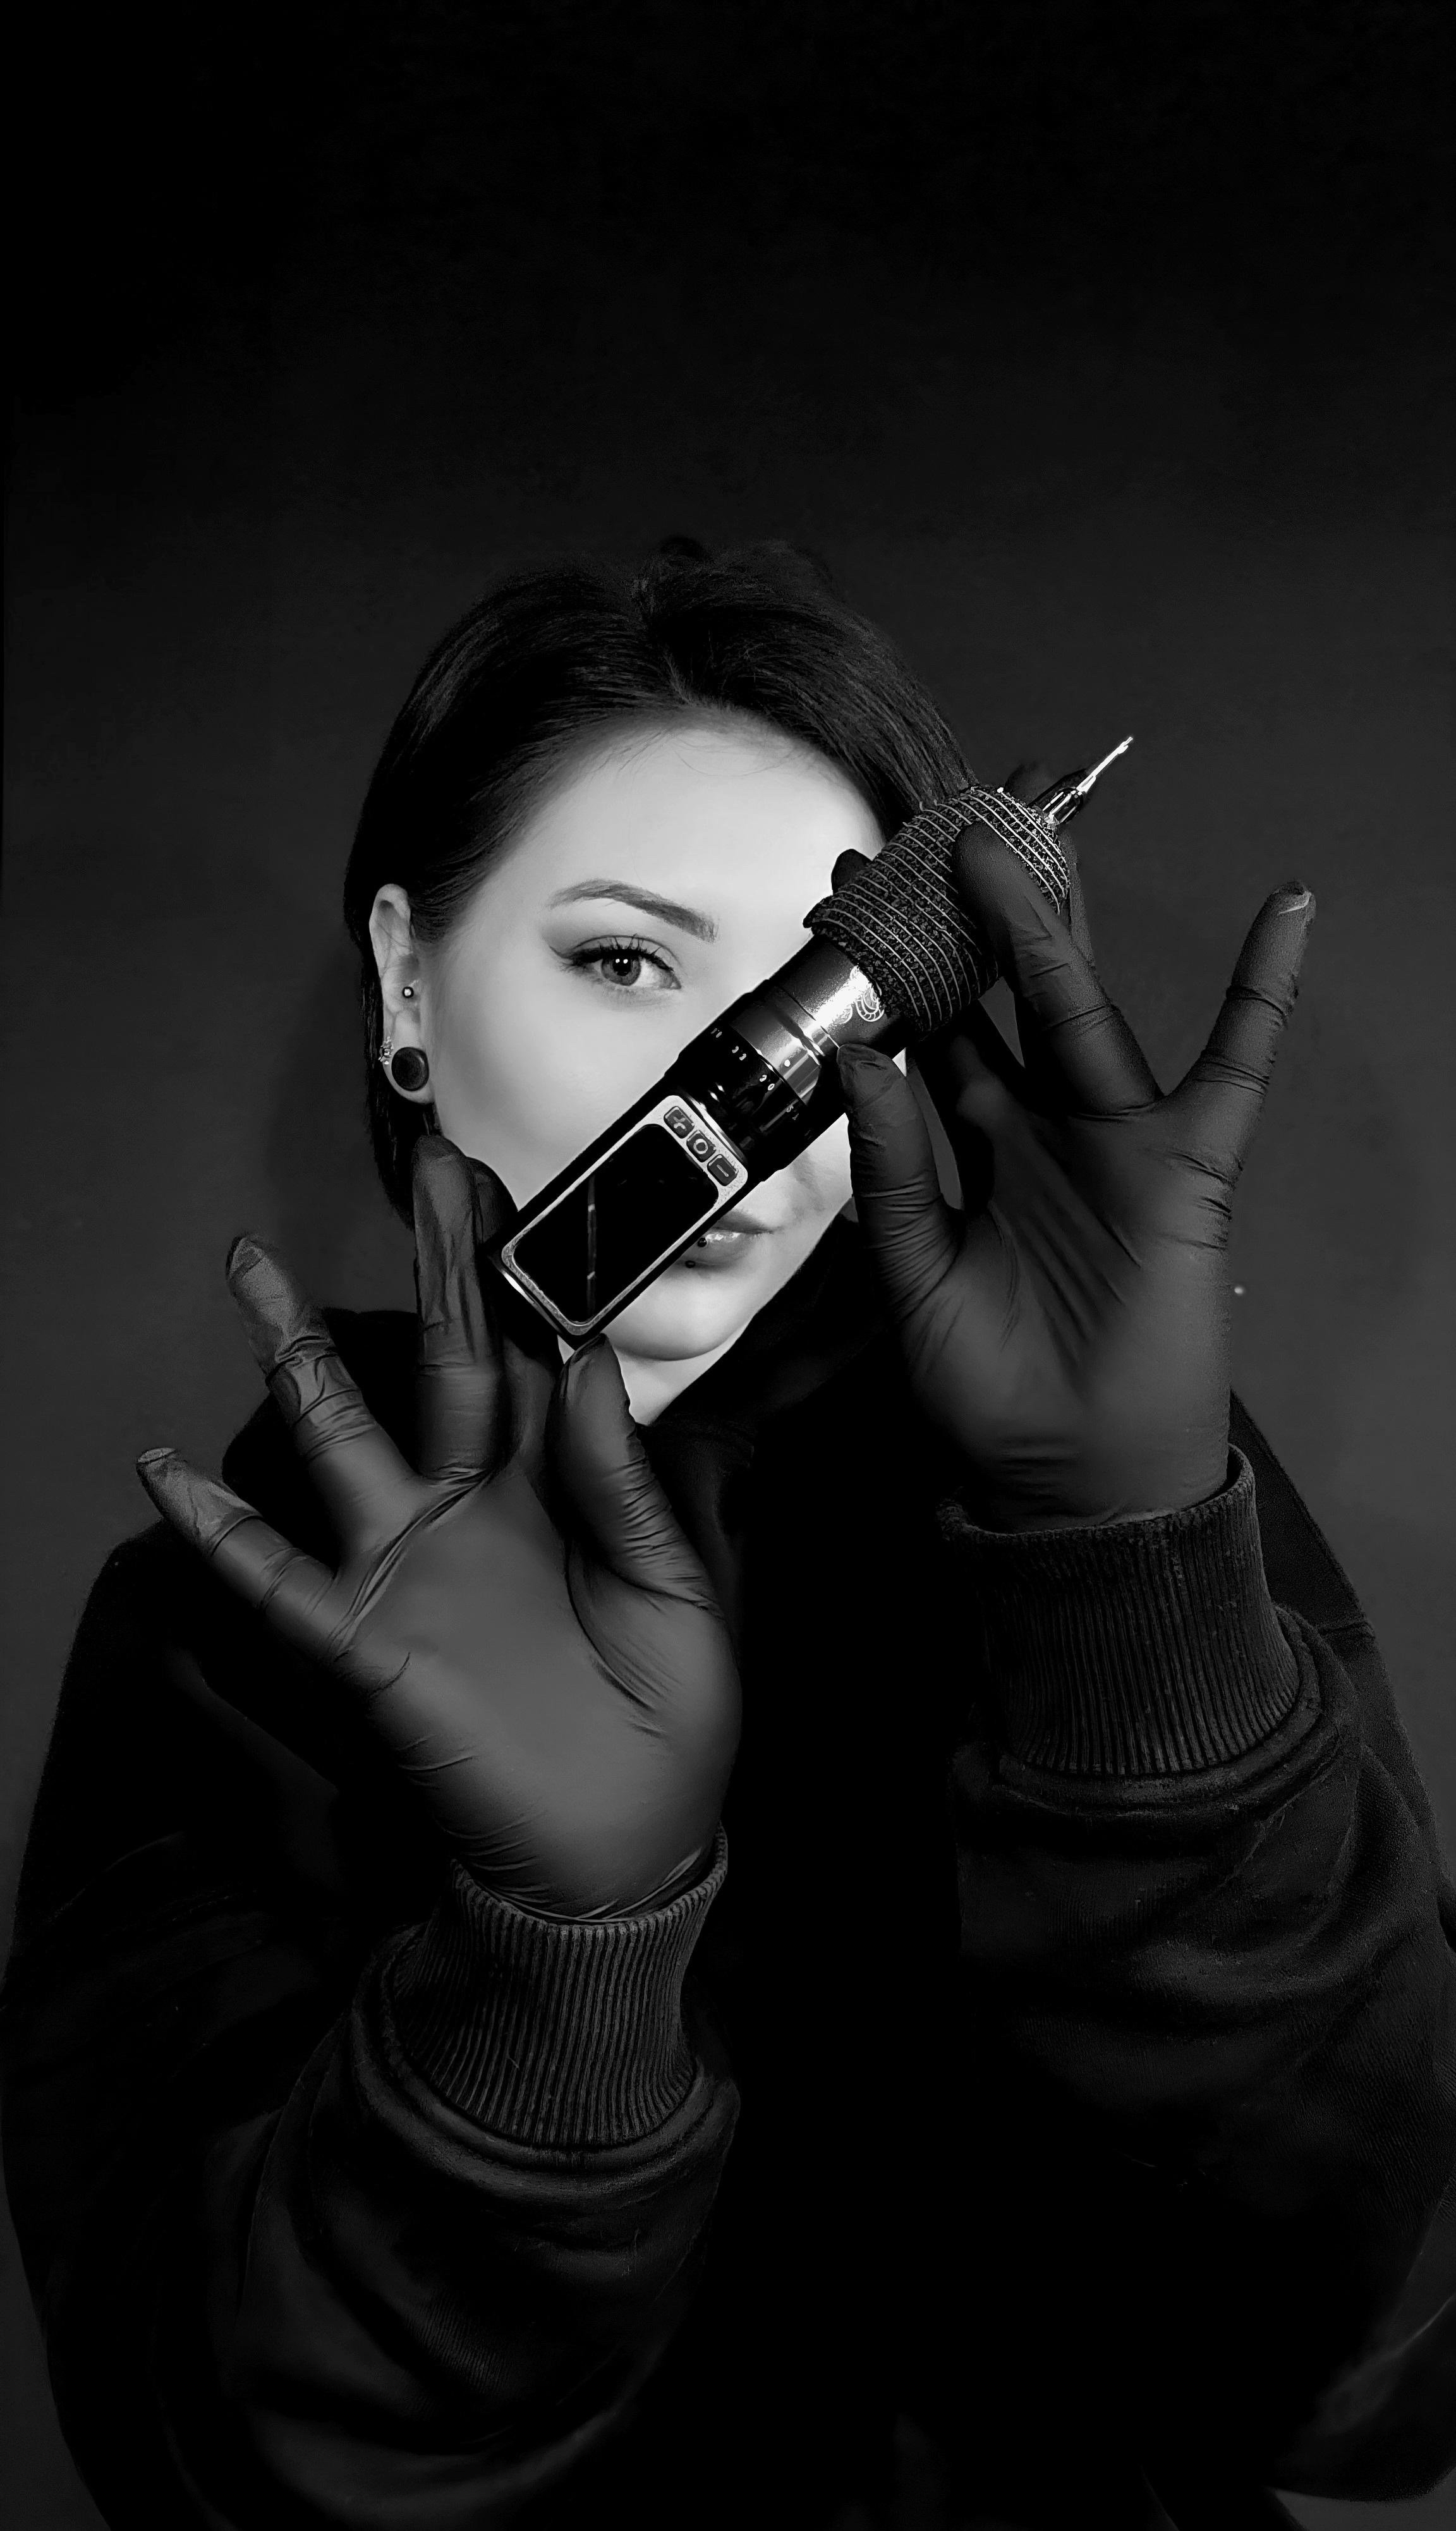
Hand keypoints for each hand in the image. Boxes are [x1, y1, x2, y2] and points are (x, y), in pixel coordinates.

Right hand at [138, 1137, 739, 1916]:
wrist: (627, 1854)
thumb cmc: (668, 1727)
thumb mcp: (676, 1596)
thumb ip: (624, 1485)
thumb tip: (587, 1363)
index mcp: (558, 1493)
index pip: (530, 1361)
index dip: (515, 1281)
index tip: (501, 1195)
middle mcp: (474, 1510)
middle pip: (444, 1360)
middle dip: (433, 1265)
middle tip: (424, 1167)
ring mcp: (412, 1568)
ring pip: (339, 1436)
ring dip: (296, 1353)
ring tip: (249, 1268)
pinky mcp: (370, 1642)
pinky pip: (279, 1580)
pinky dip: (219, 1530)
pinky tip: (166, 1472)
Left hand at [837, 817, 1314, 1529]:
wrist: (1067, 1473)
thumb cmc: (988, 1387)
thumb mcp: (914, 1275)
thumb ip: (895, 1168)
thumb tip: (861, 1058)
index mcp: (969, 1149)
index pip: (924, 1033)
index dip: (888, 966)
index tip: (846, 888)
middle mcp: (1036, 1126)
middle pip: (997, 997)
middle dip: (962, 917)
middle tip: (923, 827)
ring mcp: (1110, 1137)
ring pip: (1082, 1006)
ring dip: (1054, 923)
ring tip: (1029, 831)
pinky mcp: (1183, 1163)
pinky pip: (1235, 1064)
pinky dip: (1264, 990)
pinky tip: (1287, 908)